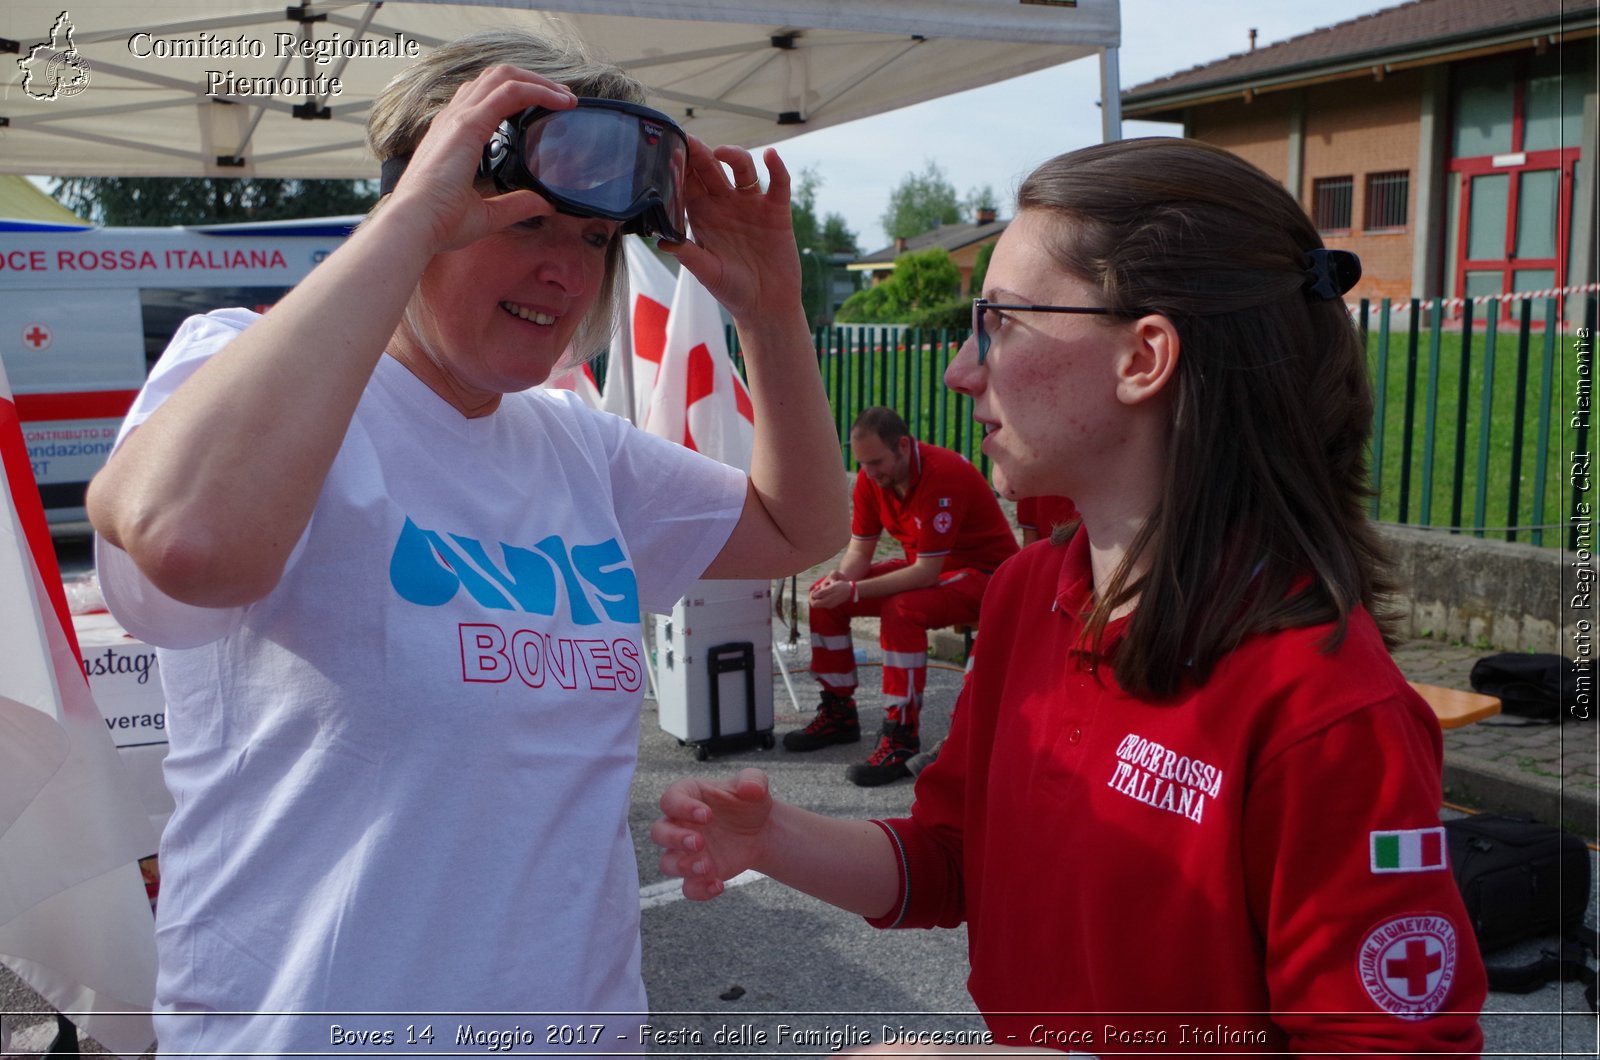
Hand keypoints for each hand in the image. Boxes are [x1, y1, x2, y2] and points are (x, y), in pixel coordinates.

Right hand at [382, 64, 574, 254]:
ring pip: (504, 77)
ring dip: (539, 81)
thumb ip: (516, 205)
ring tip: (565, 97)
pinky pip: (510, 92)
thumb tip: (543, 204)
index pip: (485, 97)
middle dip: (532, 81)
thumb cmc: (438, 222)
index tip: (548, 108)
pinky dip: (538, 90)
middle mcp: (454, 119)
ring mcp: (459, 118)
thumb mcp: (487, 214)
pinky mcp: (468, 124)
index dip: (517, 94)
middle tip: (562, 98)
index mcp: (453, 135)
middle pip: (495, 78)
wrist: (415, 225)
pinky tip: (561, 101)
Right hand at [650, 769, 773, 900]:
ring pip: (666, 863)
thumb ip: (753, 780)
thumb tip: (750, 788)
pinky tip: (718, 885)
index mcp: (687, 796)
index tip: (708, 815)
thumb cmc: (749, 802)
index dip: (683, 808)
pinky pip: (687, 887)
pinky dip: (699, 890)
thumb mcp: (755, 785)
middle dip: (675, 839)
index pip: (671, 800)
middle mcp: (679, 824)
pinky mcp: (696, 874)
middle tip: (699, 842)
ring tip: (707, 867)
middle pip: (658, 832)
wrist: (761, 831)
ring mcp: (685, 851)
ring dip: (682, 867)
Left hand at [660, 139, 802, 321]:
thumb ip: (688, 254)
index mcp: (703, 215)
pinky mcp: (776, 210)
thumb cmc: (732, 290)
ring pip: (742, 169)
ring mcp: (751, 204)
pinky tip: (771, 156)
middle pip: (711, 170)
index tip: (669, 152)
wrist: (766, 305)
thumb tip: (663, 240)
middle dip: (701, 154)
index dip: (679, 168)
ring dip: (733, 155)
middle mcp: (725, 204)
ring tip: (722, 153)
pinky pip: (778, 183)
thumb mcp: (707, 273)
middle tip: (690, 141)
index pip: (688, 184)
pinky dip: (777, 168)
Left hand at [809, 576, 853, 609]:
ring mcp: (829, 605)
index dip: (811, 597)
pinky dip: (821, 596)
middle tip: (817, 588)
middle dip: (813, 596)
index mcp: (827, 602)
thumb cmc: (842, 587)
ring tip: (820, 588)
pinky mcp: (831, 603)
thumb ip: (823, 592)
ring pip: (818, 602)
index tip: (814, 590)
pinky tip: (824, 589)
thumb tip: (814, 595)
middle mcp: (827, 605)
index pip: (813, 603)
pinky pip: (823, 601)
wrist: (851, 590)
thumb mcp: (832, 587)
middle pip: (815, 603)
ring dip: (817, 595)